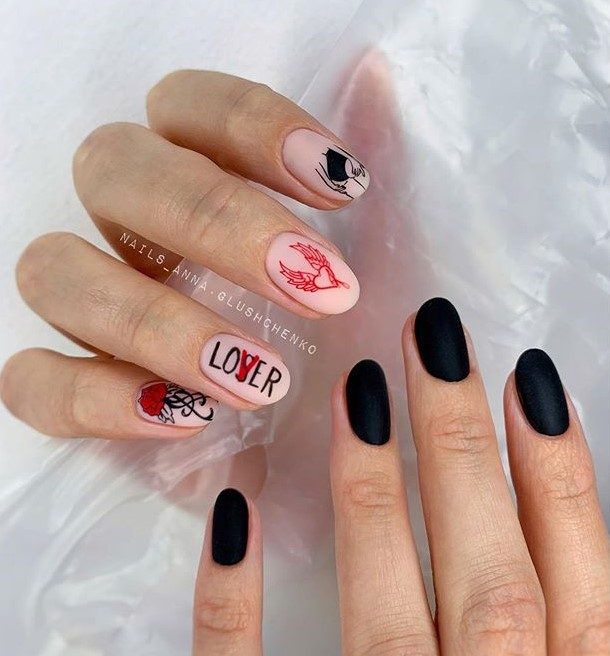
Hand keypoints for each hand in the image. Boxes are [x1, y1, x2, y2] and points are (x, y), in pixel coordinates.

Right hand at [1, 71, 368, 437]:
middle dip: (216, 223)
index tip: (345, 184)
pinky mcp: (66, 389)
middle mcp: (124, 227)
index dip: (257, 128)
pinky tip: (188, 417)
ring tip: (262, 377)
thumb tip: (373, 74)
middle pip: (114, 170)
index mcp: (188, 176)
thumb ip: (352, 175)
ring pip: (53, 270)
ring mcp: (85, 306)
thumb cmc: (334, 337)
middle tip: (316, 288)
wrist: (311, 441)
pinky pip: (32, 382)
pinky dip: (100, 399)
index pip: (187, 106)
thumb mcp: (365, 262)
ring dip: (156, 321)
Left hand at [191, 298, 608, 654]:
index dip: (563, 482)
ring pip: (388, 626)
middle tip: (436, 338)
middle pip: (492, 587)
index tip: (532, 380)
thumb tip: (531, 497)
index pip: (579, 592)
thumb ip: (545, 618)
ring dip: (373, 500)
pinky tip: (230, 513)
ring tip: (359, 389)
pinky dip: (233, 604)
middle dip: (466, 452)